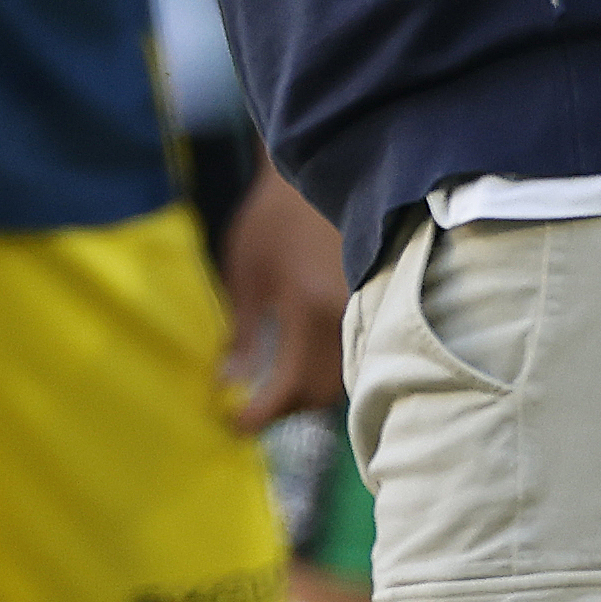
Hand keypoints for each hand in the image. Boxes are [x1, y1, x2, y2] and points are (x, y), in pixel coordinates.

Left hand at [219, 166, 346, 431]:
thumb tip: (229, 381)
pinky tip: (300, 361)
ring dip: (308, 392)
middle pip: (322, 392)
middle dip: (286, 408)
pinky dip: (325, 369)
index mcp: (308, 308)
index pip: (290, 385)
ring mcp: (364, 312)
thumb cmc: (272, 220)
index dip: (262, 413)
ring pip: (341, 378)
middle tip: (251, 406)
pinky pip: (351, 356)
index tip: (236, 425)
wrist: (322, 176)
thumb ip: (241, 332)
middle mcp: (345, 317)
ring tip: (273, 384)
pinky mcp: (371, 306)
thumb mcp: (245, 273)